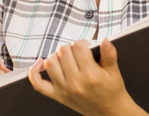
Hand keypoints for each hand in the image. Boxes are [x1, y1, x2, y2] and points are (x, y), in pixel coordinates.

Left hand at [28, 39, 148, 115]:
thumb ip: (110, 54)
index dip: (82, 42)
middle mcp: (75, 83)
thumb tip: (105, 40)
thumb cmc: (112, 91)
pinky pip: (38, 84)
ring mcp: (64, 90)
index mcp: (91, 75)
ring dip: (57, 56)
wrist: (110, 112)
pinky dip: (34, 72)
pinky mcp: (57, 96)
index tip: (86, 46)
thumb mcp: (114, 71)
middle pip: (63, 52)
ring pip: (50, 63)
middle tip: (78, 52)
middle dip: (71, 48)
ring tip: (66, 58)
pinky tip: (40, 63)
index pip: (78, 48)